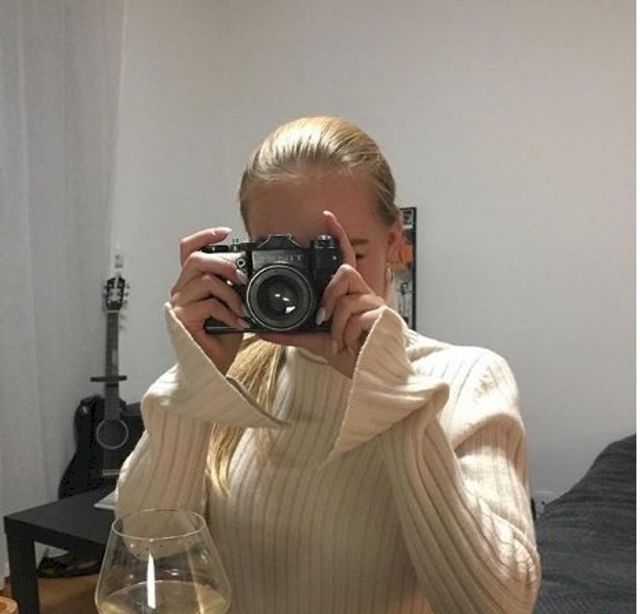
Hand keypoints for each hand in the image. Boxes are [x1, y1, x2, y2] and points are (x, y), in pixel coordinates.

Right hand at [170, 227, 248, 373]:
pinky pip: (208, 304)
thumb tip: (248, 273)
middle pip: (196, 259)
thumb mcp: (231, 307)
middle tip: (243, 278)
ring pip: (205, 280)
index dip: (205, 236)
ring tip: (241, 308)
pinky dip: (228, 312)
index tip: (226, 232)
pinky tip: (237, 322)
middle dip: (224, 263)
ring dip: (230, 292)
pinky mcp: (182, 319)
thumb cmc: (219, 340)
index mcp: (191, 284)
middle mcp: (181, 291)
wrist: (209, 369)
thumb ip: (233, 288)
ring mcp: (179, 305)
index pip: (188, 250)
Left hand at [258, 211, 385, 377]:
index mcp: (351, 296)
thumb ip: (293, 333)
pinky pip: (355, 318)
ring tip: (339, 340)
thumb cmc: (353, 355)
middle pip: (346, 272)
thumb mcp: (317, 342)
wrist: (373, 376)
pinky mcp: (382, 318)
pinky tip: (349, 345)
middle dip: (330, 295)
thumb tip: (264, 331)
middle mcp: (365, 295)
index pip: (346, 259)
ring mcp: (375, 305)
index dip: (338, 237)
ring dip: (336, 324)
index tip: (326, 218)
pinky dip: (345, 335)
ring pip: (346, 298)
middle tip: (323, 317)